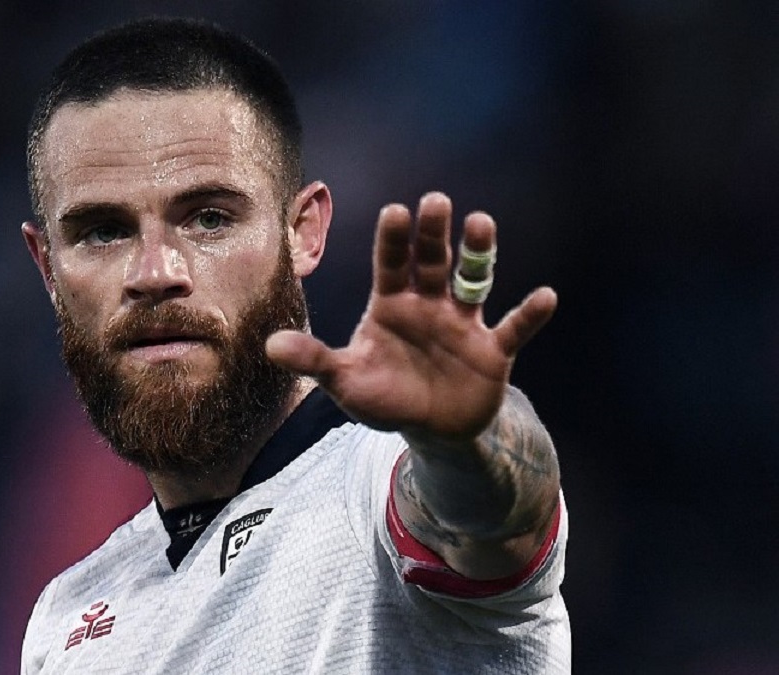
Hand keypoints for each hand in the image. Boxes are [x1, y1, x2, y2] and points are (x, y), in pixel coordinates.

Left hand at [266, 192, 557, 441]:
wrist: (431, 430)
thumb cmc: (385, 397)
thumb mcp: (345, 381)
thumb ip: (315, 360)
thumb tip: (271, 346)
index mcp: (391, 305)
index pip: (390, 265)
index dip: (392, 240)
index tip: (395, 212)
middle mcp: (429, 304)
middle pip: (431, 261)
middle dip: (433, 233)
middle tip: (435, 201)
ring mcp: (464, 324)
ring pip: (474, 281)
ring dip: (479, 254)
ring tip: (481, 223)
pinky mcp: (493, 351)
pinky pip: (514, 328)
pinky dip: (530, 315)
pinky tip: (545, 296)